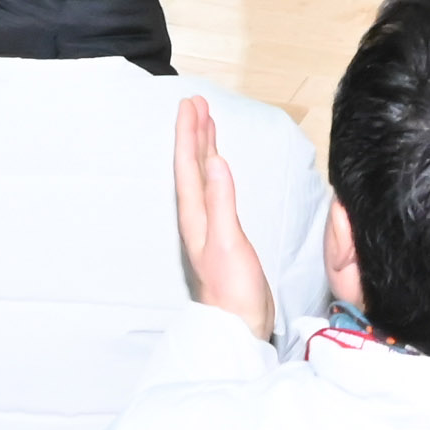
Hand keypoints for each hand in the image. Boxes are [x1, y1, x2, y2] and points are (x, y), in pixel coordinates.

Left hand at [172, 94, 276, 337]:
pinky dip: (215, 169)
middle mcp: (199, 217)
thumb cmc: (233, 291)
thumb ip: (221, 202)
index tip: (190, 105)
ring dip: (204, 148)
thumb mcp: (228, 243)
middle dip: (194, 133)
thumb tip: (216, 161)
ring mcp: (211, 225)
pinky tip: (219, 166)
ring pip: (203, 176)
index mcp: (196, 216)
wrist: (240, 325)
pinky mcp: (224, 232)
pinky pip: (215, 189)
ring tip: (206, 123)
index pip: (188, 166)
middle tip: (196, 103)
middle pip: (193, 166)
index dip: (189, 134)